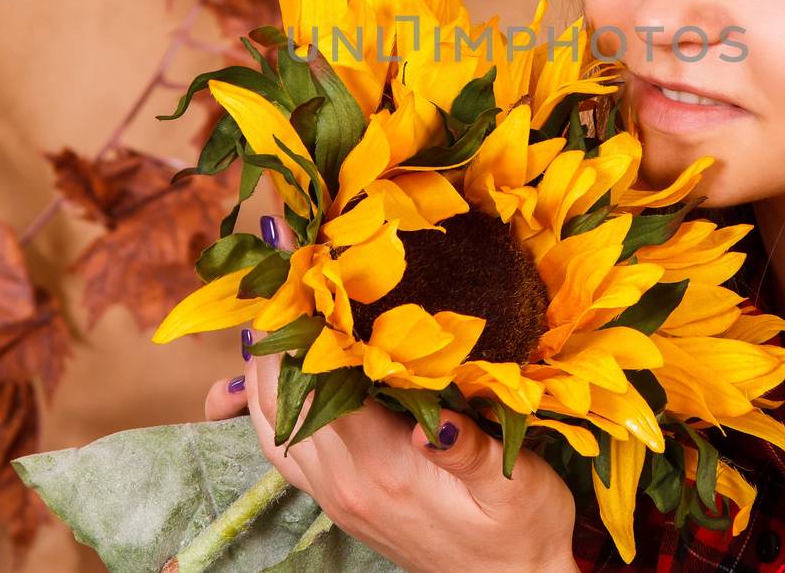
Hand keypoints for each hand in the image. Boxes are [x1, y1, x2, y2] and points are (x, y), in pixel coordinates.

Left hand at [204, 213, 580, 572]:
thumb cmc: (523, 530)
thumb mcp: (514, 486)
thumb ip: (468, 452)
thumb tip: (436, 420)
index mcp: (380, 467)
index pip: (317, 379)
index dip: (300, 314)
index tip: (292, 254)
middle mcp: (343, 482)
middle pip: (279, 394)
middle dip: (272, 324)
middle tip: (276, 259)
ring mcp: (334, 494)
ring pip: (268, 421)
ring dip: (261, 361)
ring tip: (267, 302)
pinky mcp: (339, 500)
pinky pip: (278, 448)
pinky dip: (263, 404)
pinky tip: (267, 375)